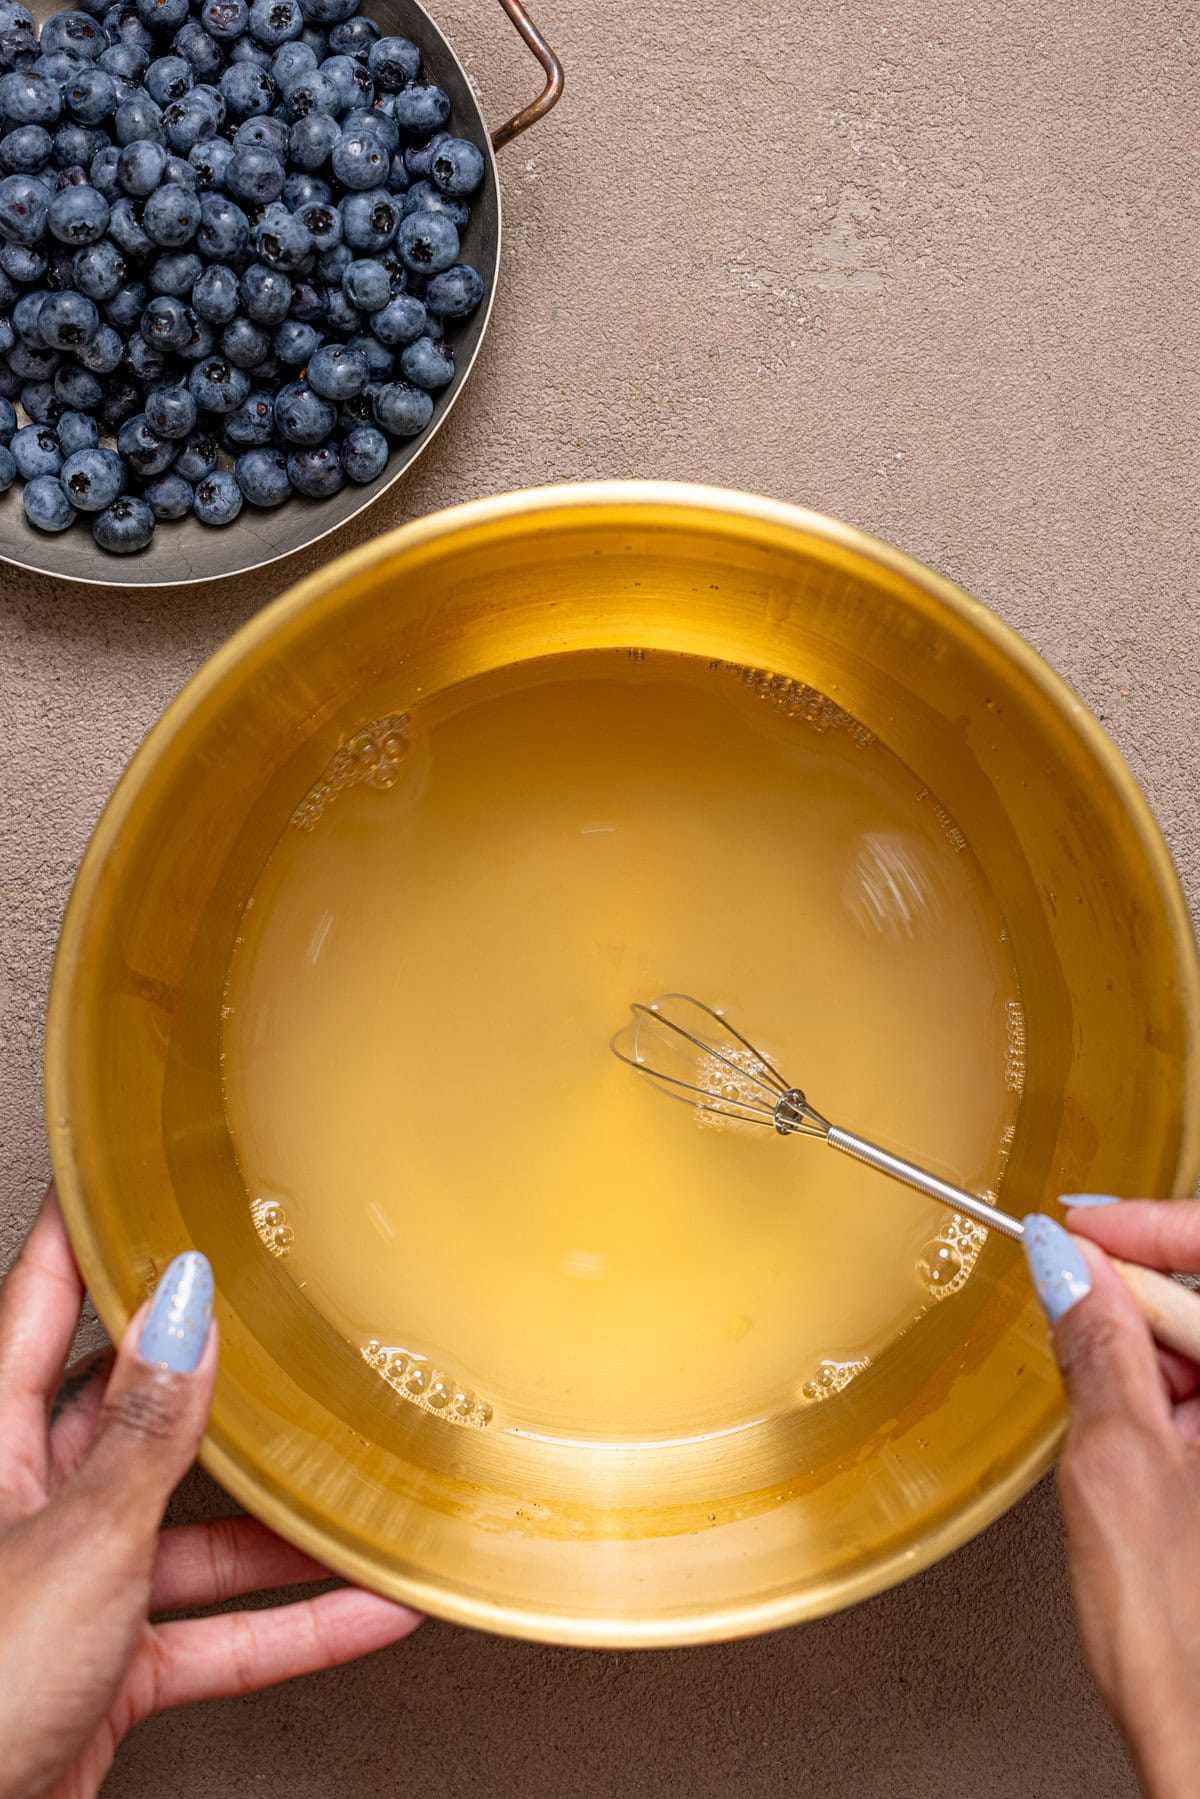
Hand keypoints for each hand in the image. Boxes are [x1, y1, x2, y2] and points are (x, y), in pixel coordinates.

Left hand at [0, 1188, 420, 1798]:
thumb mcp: (77, 1542)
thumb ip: (145, 1434)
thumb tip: (184, 1315)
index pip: (39, 1303)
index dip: (85, 1234)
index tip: (126, 1173)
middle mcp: (26, 1502)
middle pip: (132, 1411)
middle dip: (215, 1379)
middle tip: (281, 1319)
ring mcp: (69, 1583)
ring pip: (190, 1527)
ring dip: (278, 1523)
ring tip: (362, 1485)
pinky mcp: (104, 1663)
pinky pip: (213, 1630)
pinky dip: (289, 1625)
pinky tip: (363, 1607)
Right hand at [1025, 1199, 1199, 1798]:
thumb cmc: (1189, 1650)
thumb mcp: (1116, 1466)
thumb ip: (1095, 1348)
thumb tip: (1069, 1268)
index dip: (1149, 1225)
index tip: (1082, 1223)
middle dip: (1147, 1292)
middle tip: (1075, 1297)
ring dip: (1159, 1350)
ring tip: (1114, 1397)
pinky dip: (1177, 1394)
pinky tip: (1143, 1425)